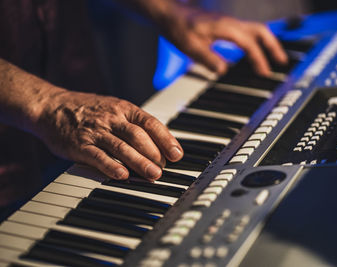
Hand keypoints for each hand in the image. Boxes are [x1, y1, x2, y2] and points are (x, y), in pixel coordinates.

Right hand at [35, 89, 182, 180]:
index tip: (177, 154)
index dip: (166, 139)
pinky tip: (123, 176)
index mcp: (124, 109)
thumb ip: (135, 124)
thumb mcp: (114, 108)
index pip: (150, 123)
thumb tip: (161, 143)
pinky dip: (111, 166)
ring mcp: (95, 131)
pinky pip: (98, 156)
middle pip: (139, 136)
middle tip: (164, 169)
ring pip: (122, 147)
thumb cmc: (88, 111)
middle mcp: (112, 118)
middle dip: (155, 154)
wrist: (51, 106)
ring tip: (153, 175)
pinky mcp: (80, 145)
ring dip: (140, 162)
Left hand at [160, 4, 287, 75]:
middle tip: (282, 62)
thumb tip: (223, 70)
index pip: (248, 43)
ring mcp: (229, 22)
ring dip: (268, 43)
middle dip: (273, 46)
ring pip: (256, 29)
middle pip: (260, 31)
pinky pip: (248, 31)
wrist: (170, 14)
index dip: (258, 58)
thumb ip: (208, 58)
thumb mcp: (189, 46)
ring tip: (275, 58)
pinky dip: (257, 41)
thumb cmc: (178, 28)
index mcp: (224, 27)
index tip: (264, 72)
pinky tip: (256, 52)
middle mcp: (230, 23)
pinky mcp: (226, 25)